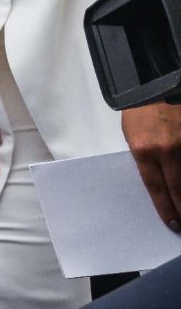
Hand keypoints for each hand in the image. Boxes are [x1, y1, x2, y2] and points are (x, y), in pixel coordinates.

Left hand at [122, 102, 180, 231]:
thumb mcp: (133, 136)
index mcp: (144, 150)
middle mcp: (166, 150)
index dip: (165, 208)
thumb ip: (145, 159)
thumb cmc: (140, 111)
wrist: (154, 85)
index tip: (171, 223)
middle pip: (178, 188)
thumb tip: (159, 183)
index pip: (156, 187)